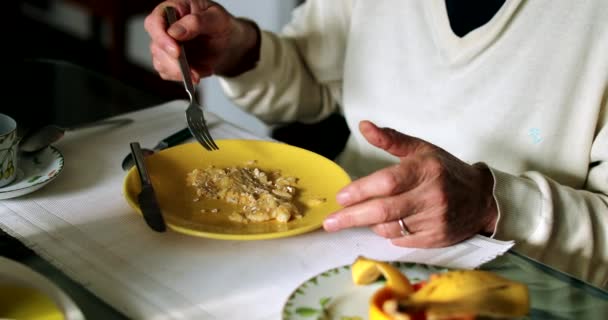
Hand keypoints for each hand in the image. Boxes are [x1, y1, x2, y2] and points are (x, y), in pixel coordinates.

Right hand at [144, 0, 259, 82]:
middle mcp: (165, 27)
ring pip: (161, 63)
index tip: (177, 52)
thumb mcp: (216, 19)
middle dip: (174, 63)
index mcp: (173, 9)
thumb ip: (197, 22)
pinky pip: (168, 73)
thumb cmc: (222, 25)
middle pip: (157, 47)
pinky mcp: (169, 61)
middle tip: (194, 72)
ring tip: (204, 70)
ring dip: (182, 72)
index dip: (162, 38)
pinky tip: (200, 71)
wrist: (229, 43)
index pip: (155, 22)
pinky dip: (185, 77)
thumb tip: (175, 32)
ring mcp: (165, 45)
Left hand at [323, 120, 497, 247]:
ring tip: (365, 215)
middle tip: (330, 222)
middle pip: (383, 210)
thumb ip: (391, 139)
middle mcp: (431, 195)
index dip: (360, 191)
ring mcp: (435, 220)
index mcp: (426, 169)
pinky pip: (401, 240)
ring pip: (389, 227)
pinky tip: (388, 223)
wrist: (482, 198)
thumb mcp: (421, 149)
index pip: (387, 182)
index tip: (340, 197)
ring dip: (371, 223)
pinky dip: (388, 232)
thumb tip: (364, 126)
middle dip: (352, 218)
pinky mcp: (436, 239)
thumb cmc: (446, 170)